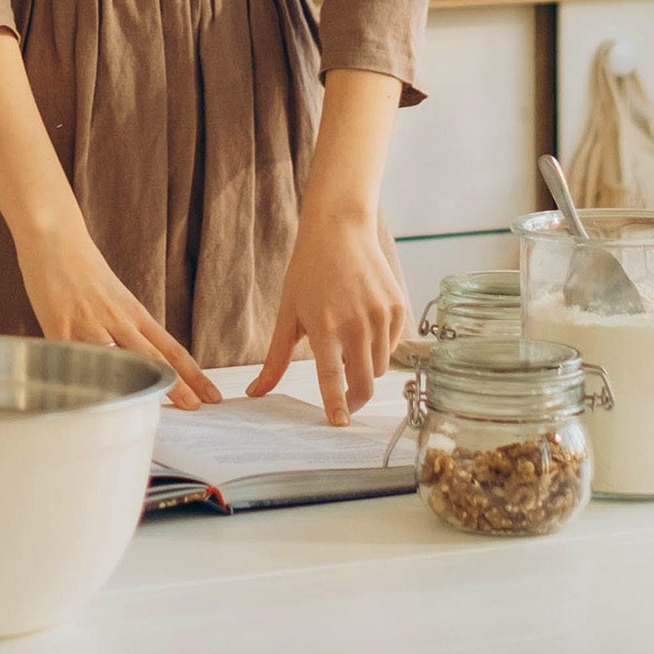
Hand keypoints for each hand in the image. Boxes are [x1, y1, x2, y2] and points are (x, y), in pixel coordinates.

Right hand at [14, 224, 221, 409]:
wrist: (56, 237)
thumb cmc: (84, 270)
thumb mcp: (113, 298)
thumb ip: (122, 328)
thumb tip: (131, 360)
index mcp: (134, 313)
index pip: (171, 348)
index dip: (192, 373)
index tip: (210, 395)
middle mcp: (118, 319)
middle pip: (154, 357)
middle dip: (177, 384)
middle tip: (198, 407)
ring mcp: (90, 323)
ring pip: (119, 359)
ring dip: (136, 386)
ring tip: (153, 411)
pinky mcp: (59, 323)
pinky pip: (72, 357)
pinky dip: (80, 379)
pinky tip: (90, 401)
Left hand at [247, 209, 408, 423]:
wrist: (341, 230)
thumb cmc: (308, 271)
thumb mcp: (287, 314)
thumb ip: (275, 359)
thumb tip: (256, 392)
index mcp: (325, 326)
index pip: (332, 377)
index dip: (336, 405)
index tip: (339, 424)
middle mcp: (356, 322)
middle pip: (364, 382)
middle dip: (355, 399)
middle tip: (344, 405)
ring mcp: (381, 314)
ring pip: (380, 367)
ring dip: (366, 372)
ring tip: (349, 353)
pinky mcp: (397, 307)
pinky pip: (392, 345)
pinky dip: (380, 349)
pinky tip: (364, 332)